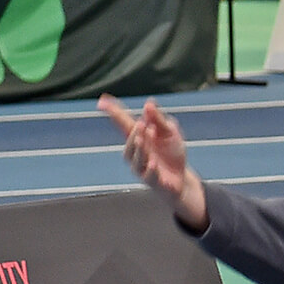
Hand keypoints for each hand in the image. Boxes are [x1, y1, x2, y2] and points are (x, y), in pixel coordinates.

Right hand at [99, 94, 207, 231]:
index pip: (124, 124)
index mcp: (139, 137)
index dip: (113, 113)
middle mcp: (136, 153)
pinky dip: (150, 170)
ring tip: (145, 137)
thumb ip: (159, 120)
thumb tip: (148, 103)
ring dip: (140, 148)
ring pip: (136, 159)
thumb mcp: (169, 132)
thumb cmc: (172, 153)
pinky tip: (153, 163)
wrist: (182, 179)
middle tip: (142, 123)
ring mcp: (142, 168)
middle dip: (134, 133)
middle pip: (129, 143)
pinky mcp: (153, 182)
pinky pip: (149, 176)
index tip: (101, 102)